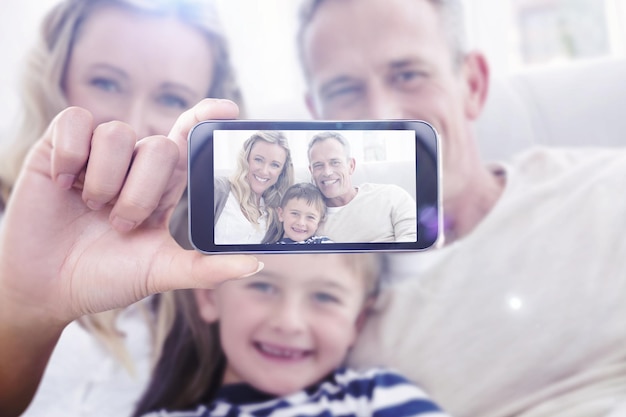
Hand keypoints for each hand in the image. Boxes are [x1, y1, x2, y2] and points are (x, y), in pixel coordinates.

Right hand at [0, 98, 260, 326]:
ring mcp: (100, 154)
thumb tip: (255, 263)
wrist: (49, 288)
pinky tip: (65, 184)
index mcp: (168, 186)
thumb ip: (206, 267)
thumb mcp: (161, 272)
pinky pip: (75, 123)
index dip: (208, 118)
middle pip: (160, 146)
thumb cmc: (110, 276)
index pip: (192, 139)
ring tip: (92, 209)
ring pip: (119, 134)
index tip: (228, 110)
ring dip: (106, 181)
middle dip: (142, 193)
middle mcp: (138, 164)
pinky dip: (71, 155)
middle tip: (123, 224)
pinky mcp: (61, 148)